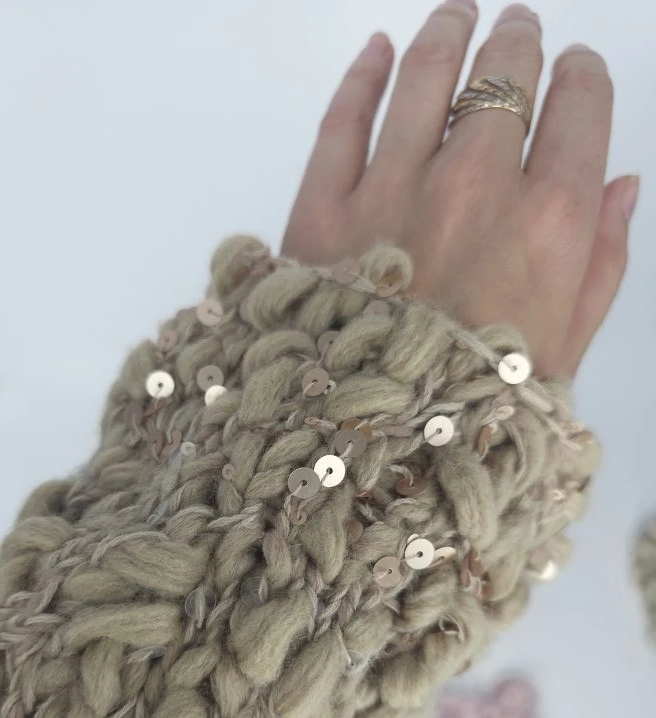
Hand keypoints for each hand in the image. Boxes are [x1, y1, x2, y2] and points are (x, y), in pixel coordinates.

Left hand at [281, 2, 637, 376]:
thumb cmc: (476, 411)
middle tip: (516, 31)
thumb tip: (622, 185)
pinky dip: (362, 74)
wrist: (369, 448)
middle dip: (518, 44)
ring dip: (448, 32)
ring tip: (457, 13)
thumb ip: (602, 265)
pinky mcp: (321, 204)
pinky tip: (377, 50)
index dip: (581, 79)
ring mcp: (392, 187)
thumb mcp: (564, 353)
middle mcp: (476, 185)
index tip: (575, 72)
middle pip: (505, 77)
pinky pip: (344, 117)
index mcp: (551, 223)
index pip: (579, 112)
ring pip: (426, 75)